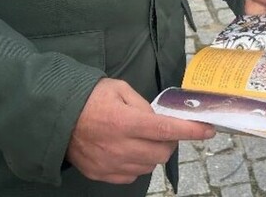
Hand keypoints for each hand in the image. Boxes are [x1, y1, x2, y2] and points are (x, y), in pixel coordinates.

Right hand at [65, 79, 214, 183]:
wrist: (57, 117)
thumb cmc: (90, 98)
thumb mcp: (119, 89)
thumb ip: (143, 104)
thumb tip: (160, 119)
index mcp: (125, 121)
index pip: (167, 130)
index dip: (191, 131)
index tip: (208, 130)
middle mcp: (120, 146)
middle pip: (162, 153)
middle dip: (169, 141)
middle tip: (162, 130)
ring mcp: (111, 164)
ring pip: (149, 167)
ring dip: (153, 153)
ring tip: (142, 139)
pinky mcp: (102, 175)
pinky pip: (132, 176)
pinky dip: (137, 165)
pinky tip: (129, 150)